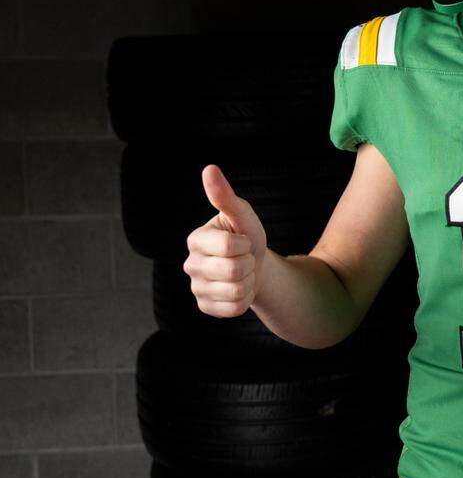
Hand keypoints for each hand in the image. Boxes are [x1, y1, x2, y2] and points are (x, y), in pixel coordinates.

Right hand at [183, 165, 268, 317]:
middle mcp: (191, 264)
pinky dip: (246, 299)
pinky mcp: (206, 307)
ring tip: (243, 272)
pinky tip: (239, 288)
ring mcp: (196, 288)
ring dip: (249, 281)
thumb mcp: (241, 215)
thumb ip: (225, 196)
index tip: (243, 240)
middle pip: (233, 270)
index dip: (245, 244)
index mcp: (196, 240)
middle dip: (249, 263)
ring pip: (236, 291)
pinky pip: (235, 309)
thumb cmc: (246, 235)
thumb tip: (209, 169)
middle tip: (244, 258)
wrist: (256, 265)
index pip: (228, 246)